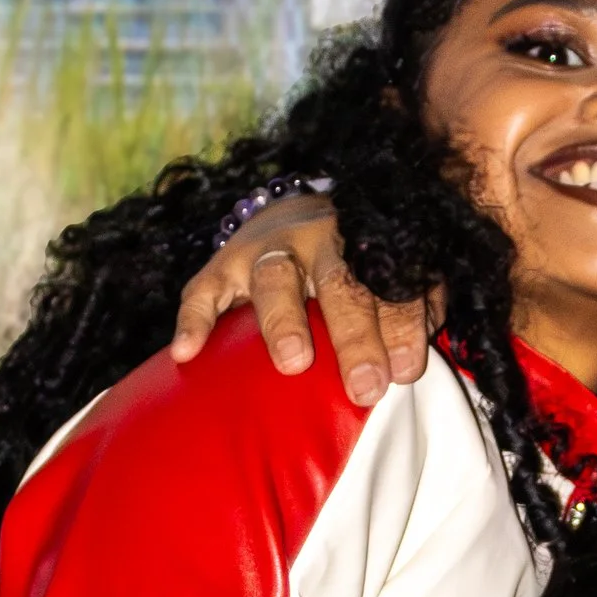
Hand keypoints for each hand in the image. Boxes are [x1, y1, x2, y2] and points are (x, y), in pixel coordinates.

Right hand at [168, 192, 436, 405]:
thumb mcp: (390, 273)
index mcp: (367, 242)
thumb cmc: (353, 260)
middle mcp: (318, 240)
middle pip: (338, 283)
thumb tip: (406, 366)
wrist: (296, 210)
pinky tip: (187, 352)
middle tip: (364, 385)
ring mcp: (267, 249)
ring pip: (275, 278)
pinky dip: (194, 319)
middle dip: (353, 335)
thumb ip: (409, 311)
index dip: (400, 326)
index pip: (389, 283)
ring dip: (285, 321)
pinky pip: (202, 290)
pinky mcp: (223, 263)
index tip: (405, 371)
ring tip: (294, 362)